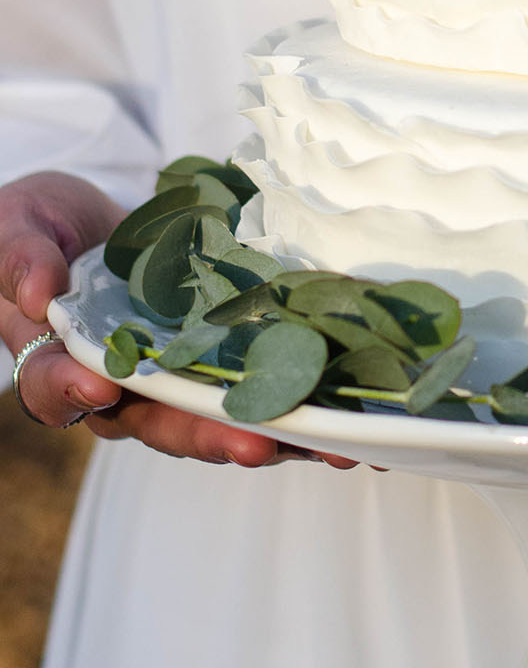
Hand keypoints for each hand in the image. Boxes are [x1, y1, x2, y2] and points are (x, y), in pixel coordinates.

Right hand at [1, 170, 354, 467]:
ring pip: (221, 421)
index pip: (56, 388)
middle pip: (159, 423)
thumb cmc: (44, 228)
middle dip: (208, 435)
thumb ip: (21, 255)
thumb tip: (34, 293)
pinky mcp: (225, 360)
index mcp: (58, 361)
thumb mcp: (20, 224)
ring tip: (329, 449)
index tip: (100, 386)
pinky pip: (262, 393)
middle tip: (252, 444)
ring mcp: (177, 378)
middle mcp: (122, 387)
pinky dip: (305, 411)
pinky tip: (353, 425)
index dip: (73, 392)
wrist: (96, 218)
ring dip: (275, 437)